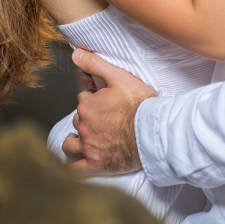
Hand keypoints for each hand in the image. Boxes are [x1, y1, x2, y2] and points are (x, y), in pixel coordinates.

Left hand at [62, 48, 156, 174]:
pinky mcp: (95, 165)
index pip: (83, 99)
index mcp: (88, 105)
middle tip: (103, 120)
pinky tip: (74, 164)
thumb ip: (95, 64)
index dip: (94, 99)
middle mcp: (84, 126)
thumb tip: (75, 53)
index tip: (105, 102)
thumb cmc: (140, 105)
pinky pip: (75, 170)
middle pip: (78, 120)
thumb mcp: (120, 77)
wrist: (153, 132)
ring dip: (75, 141)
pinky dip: (72, 168)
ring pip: (70, 144)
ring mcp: (88, 147)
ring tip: (86, 139)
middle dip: (87, 119)